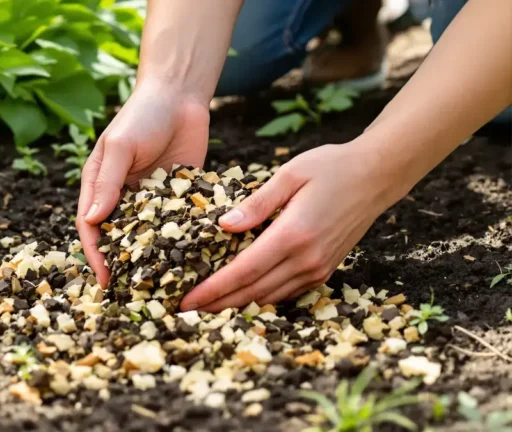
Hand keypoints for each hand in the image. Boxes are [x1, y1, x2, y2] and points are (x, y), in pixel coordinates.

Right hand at [77, 80, 208, 287]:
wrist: (180, 96)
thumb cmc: (142, 116)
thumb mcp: (120, 147)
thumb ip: (107, 183)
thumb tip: (91, 221)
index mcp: (100, 186)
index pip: (91, 227)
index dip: (95, 255)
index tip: (106, 280)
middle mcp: (123, 197)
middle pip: (119, 237)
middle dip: (123, 264)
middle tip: (133, 293)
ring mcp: (152, 199)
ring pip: (149, 236)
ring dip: (152, 259)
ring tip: (162, 286)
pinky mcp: (180, 196)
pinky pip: (178, 223)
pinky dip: (181, 241)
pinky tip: (191, 261)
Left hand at [180, 141, 406, 311]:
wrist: (376, 176)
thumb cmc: (330, 167)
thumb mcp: (290, 174)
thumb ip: (256, 202)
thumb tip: (223, 225)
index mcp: (293, 234)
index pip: (244, 271)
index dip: (213, 289)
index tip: (186, 299)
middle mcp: (306, 258)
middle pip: (252, 292)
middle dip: (216, 304)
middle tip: (185, 310)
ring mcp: (317, 268)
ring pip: (269, 298)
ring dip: (236, 305)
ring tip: (206, 307)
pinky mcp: (324, 271)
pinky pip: (286, 293)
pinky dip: (260, 298)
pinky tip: (240, 297)